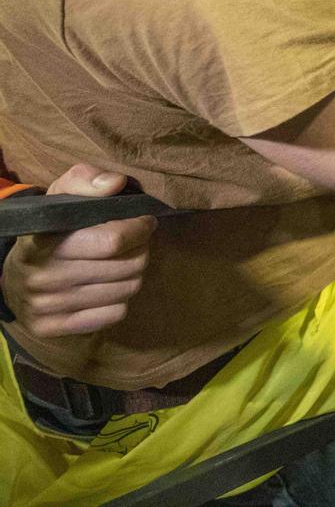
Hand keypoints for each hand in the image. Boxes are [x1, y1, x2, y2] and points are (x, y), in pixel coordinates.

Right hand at [2, 164, 155, 338]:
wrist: (15, 277)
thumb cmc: (50, 232)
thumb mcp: (60, 197)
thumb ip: (86, 180)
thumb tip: (116, 183)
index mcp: (44, 240)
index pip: (113, 241)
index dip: (139, 228)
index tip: (144, 221)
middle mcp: (42, 276)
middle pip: (128, 266)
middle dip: (141, 250)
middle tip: (136, 243)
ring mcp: (46, 305)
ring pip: (126, 290)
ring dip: (134, 274)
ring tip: (123, 263)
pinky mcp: (51, 327)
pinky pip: (114, 314)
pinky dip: (120, 300)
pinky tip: (108, 287)